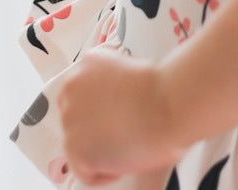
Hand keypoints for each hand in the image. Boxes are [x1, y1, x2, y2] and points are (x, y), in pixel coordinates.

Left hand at [57, 47, 179, 186]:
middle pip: (74, 118)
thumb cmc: (163, 88)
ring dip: (99, 152)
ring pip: (77, 146)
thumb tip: (116, 106)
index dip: (95, 109)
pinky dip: (104, 174)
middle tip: (119, 135)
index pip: (79, 92)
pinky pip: (84, 172)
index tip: (109, 118)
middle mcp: (73, 87)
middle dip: (94, 129)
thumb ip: (114, 85)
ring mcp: (70, 118)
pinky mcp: (75, 148)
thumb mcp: (132, 68)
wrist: (166, 103)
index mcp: (89, 63)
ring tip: (126, 149)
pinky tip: (123, 165)